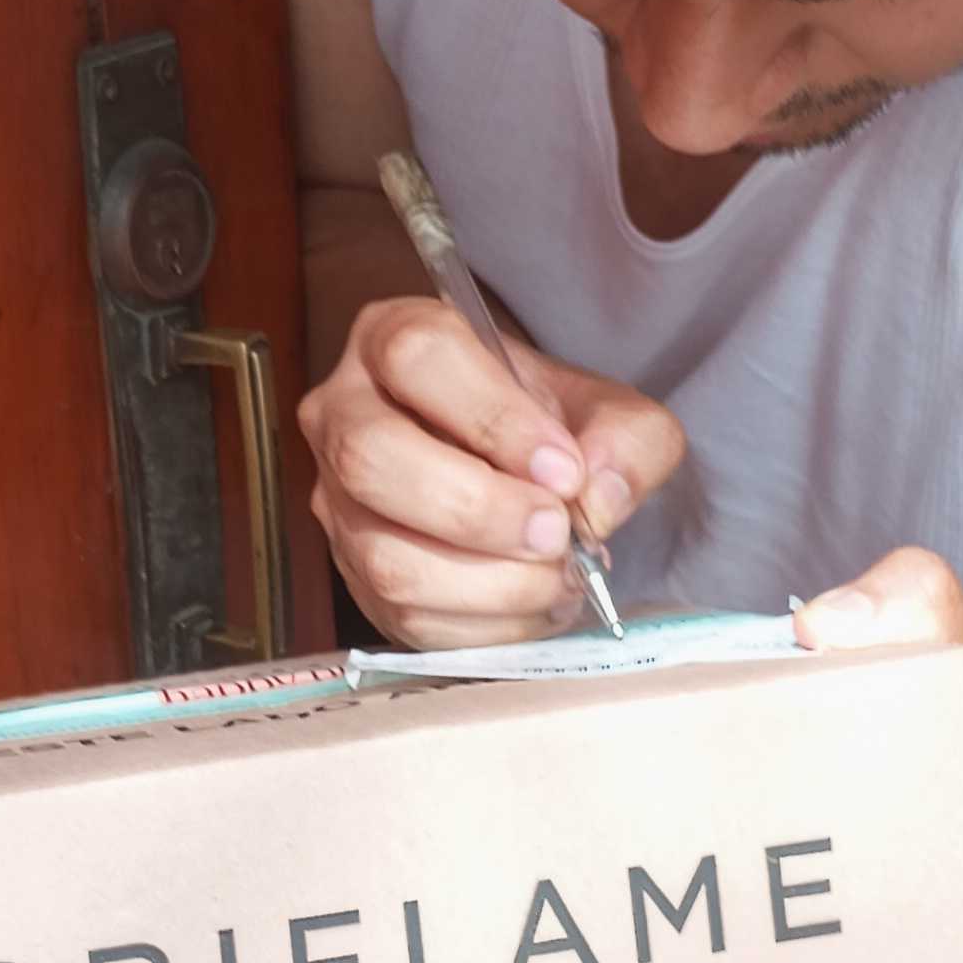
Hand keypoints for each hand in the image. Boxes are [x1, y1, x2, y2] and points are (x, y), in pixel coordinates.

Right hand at [299, 298, 684, 649]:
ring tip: (556, 577)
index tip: (564, 468)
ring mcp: (335, 499)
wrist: (523, 480)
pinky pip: (401, 616)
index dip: (492, 418)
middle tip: (555, 533)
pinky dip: (482, 624)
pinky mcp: (351, 573)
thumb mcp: (610, 413)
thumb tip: (596, 500)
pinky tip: (531, 604)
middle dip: (477, 510)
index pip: (417, 358)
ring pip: (383, 554)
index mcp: (393, 338)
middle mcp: (342, 412)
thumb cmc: (549, 431)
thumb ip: (627, 439)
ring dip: (487, 584)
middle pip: (371, 457)